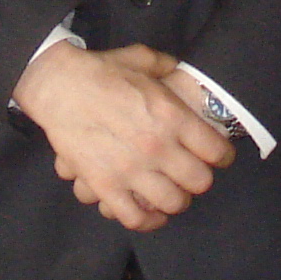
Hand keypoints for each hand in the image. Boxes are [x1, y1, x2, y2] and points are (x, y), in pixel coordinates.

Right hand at [14, 42, 233, 233]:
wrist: (57, 85)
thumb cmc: (100, 71)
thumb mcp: (143, 59)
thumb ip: (169, 66)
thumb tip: (182, 70)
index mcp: (172, 115)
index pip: (216, 151)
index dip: (223, 155)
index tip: (219, 157)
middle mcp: (157, 146)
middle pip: (199, 181)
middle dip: (200, 180)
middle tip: (193, 175)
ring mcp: (131, 169)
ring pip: (172, 203)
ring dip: (176, 201)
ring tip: (173, 194)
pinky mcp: (104, 185)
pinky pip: (135, 217)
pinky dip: (148, 221)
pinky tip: (151, 214)